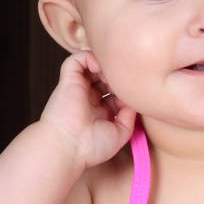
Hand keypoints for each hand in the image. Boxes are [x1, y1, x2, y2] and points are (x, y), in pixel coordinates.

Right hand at [38, 51, 136, 168]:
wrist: (69, 146)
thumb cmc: (91, 146)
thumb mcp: (121, 133)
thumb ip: (129, 116)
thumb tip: (133, 100)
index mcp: (99, 112)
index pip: (115, 93)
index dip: (126, 91)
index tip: (135, 96)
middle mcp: (89, 99)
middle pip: (105, 78)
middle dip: (117, 78)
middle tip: (125, 82)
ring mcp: (79, 89)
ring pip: (92, 66)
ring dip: (105, 67)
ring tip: (112, 76)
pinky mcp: (68, 80)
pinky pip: (77, 59)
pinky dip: (89, 57)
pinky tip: (99, 68)